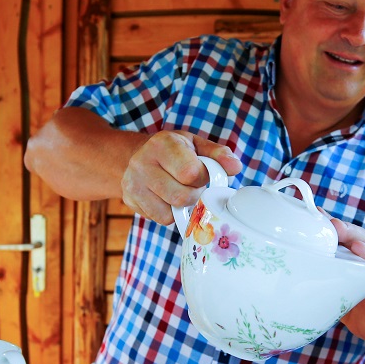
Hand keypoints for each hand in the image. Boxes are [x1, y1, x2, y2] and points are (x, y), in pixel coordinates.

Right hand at [122, 131, 241, 224]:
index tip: (201, 174)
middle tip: (192, 186)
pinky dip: (169, 214)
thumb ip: (218, 154)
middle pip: (181, 196)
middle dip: (194, 195)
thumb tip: (235, 167)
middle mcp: (142, 162)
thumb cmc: (174, 151)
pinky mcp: (129, 200)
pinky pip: (159, 219)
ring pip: (169, 213)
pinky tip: (166, 199)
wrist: (138, 155)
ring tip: (179, 191)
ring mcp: (132, 183)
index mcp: (162, 144)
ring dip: (181, 207)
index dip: (203, 178)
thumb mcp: (196, 145)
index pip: (191, 173)